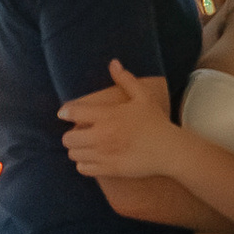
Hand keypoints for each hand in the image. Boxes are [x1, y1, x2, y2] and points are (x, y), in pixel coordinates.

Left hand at [58, 59, 179, 181]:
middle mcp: (102, 135)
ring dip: (77, 149)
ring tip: (85, 146)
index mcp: (108, 115)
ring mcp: (104, 155)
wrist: (168, 150)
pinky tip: (92, 158)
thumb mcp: (143, 97)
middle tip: (79, 133)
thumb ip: (126, 80)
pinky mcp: (108, 169)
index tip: (65, 113)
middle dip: (70, 134)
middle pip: (68, 138)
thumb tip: (114, 63)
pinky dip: (83, 163)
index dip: (65, 112)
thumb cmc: (155, 122)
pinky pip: (83, 168)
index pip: (74, 112)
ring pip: (74, 154)